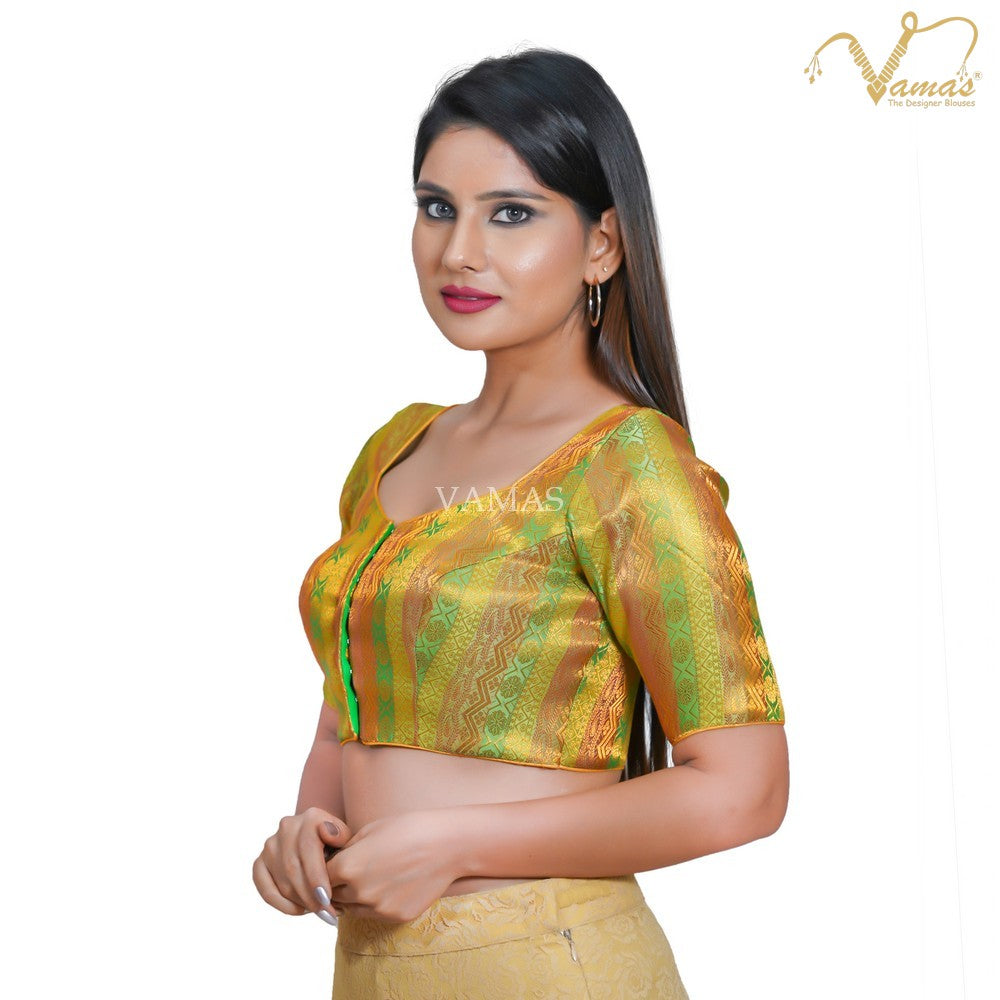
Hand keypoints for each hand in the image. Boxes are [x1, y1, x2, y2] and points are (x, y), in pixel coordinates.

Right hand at [253, 807, 353, 921]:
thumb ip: (341, 836)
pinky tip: (299, 910)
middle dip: (310, 895)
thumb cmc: (339, 843)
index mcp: (310, 817)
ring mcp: (271, 845)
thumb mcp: (346, 837)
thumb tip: (329, 835)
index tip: (326, 898)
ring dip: (299, 901)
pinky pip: (266, 889)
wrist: (325, 840)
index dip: (316, 877)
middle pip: (293, 868)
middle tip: (326, 913)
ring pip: (282, 881)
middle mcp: (287, 827)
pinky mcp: (260, 862)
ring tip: (318, 912)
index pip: (308, 849)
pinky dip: (281, 904)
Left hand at [326, 809, 461, 923]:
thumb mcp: (370, 830)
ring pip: (353, 908)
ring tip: (373, 876)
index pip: (321, 877)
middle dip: (338, 885)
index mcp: (348, 866)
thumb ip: (346, 850)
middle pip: (335, 896)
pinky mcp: (396, 917)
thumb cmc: (408, 828)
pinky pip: (375, 914)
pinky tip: (391, 884)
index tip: (334, 862)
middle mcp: (359, 892)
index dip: (326, 868)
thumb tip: (332, 861)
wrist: (446, 844)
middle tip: (353, 870)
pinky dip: (376, 903)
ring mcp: (378, 908)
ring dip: (355, 897)